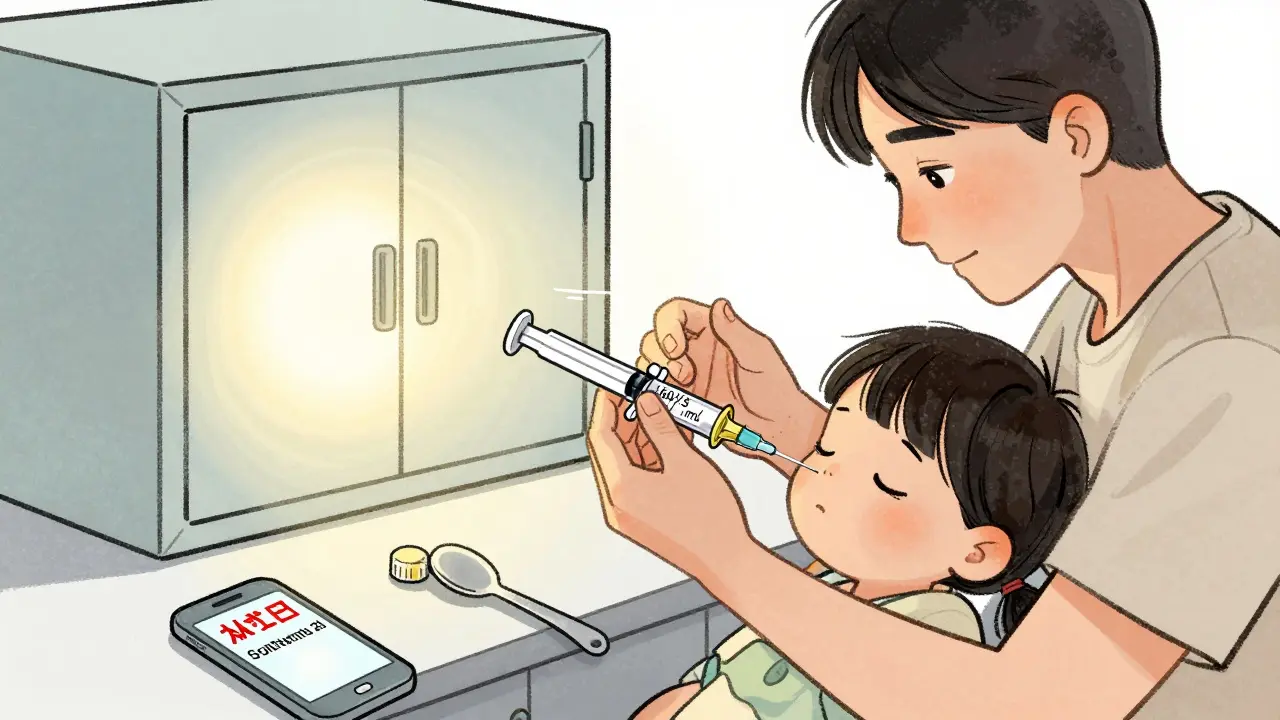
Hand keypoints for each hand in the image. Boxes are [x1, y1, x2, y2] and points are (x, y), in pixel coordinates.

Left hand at [586, 389, 754, 581]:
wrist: (726, 560)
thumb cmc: (710, 520)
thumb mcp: (685, 461)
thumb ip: (661, 426)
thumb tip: (645, 401)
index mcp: (621, 488)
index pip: (600, 436)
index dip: (606, 406)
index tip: (615, 387)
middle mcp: (616, 504)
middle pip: (608, 451)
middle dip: (621, 420)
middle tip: (638, 396)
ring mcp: (625, 515)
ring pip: (621, 466)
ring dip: (634, 439)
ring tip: (656, 416)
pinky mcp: (638, 520)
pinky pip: (632, 482)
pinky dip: (643, 460)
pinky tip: (663, 444)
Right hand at [639, 298, 825, 474]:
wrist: (775, 429)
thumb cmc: (776, 392)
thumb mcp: (758, 356)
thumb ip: (735, 331)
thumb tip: (719, 306)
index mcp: (715, 332)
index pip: (678, 314)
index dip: (668, 326)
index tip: (676, 348)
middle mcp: (698, 351)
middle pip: (658, 336)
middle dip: (659, 352)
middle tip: (682, 373)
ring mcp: (688, 375)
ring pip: (653, 361)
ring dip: (656, 371)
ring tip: (682, 385)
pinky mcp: (684, 398)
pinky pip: (657, 389)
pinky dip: (655, 391)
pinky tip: (671, 398)